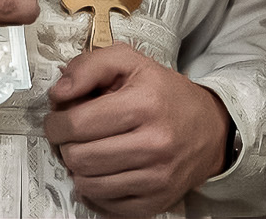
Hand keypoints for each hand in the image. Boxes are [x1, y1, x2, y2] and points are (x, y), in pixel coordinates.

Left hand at [44, 43, 231, 217]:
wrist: (210, 129)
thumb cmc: (165, 94)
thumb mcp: (131, 62)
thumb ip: (90, 66)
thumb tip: (59, 92)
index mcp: (144, 104)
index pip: (78, 124)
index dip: (55, 123)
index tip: (56, 120)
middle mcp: (154, 144)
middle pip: (80, 157)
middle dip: (64, 146)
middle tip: (69, 137)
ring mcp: (157, 177)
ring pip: (89, 184)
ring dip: (77, 169)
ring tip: (85, 152)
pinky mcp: (157, 201)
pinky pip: (107, 205)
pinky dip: (95, 190)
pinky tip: (101, 171)